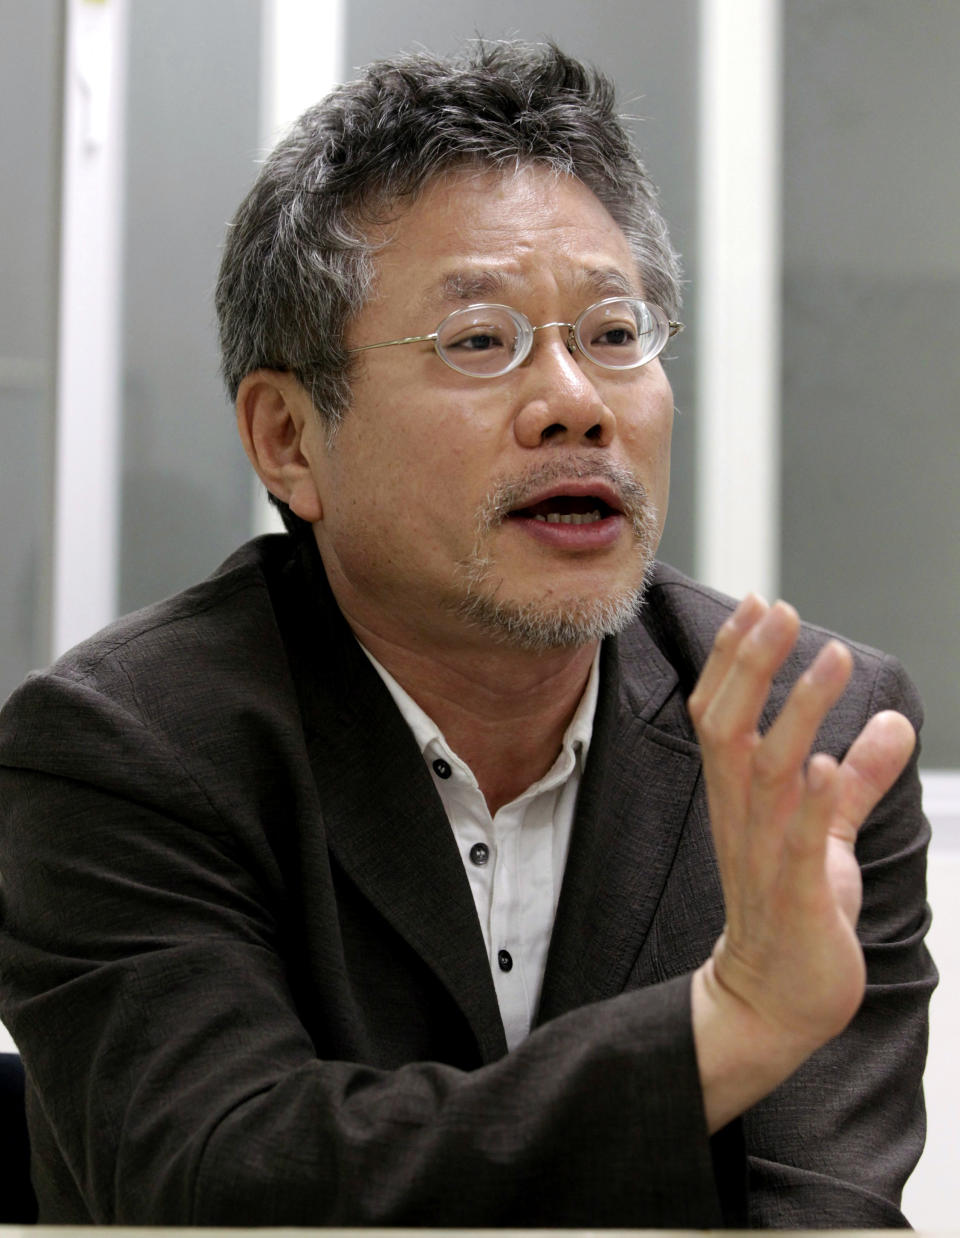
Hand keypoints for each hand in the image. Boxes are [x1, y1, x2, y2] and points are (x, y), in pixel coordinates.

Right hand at [687, 595, 915, 1130]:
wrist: (773, 999)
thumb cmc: (795, 910)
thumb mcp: (827, 832)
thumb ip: (856, 778)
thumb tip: (893, 723)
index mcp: (739, 796)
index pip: (721, 712)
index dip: (734, 658)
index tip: (758, 604)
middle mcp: (741, 816)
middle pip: (730, 726)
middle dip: (753, 664)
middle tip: (780, 609)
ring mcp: (762, 854)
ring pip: (766, 770)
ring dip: (796, 712)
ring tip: (830, 660)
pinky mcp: (792, 895)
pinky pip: (795, 843)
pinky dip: (810, 801)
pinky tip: (824, 763)